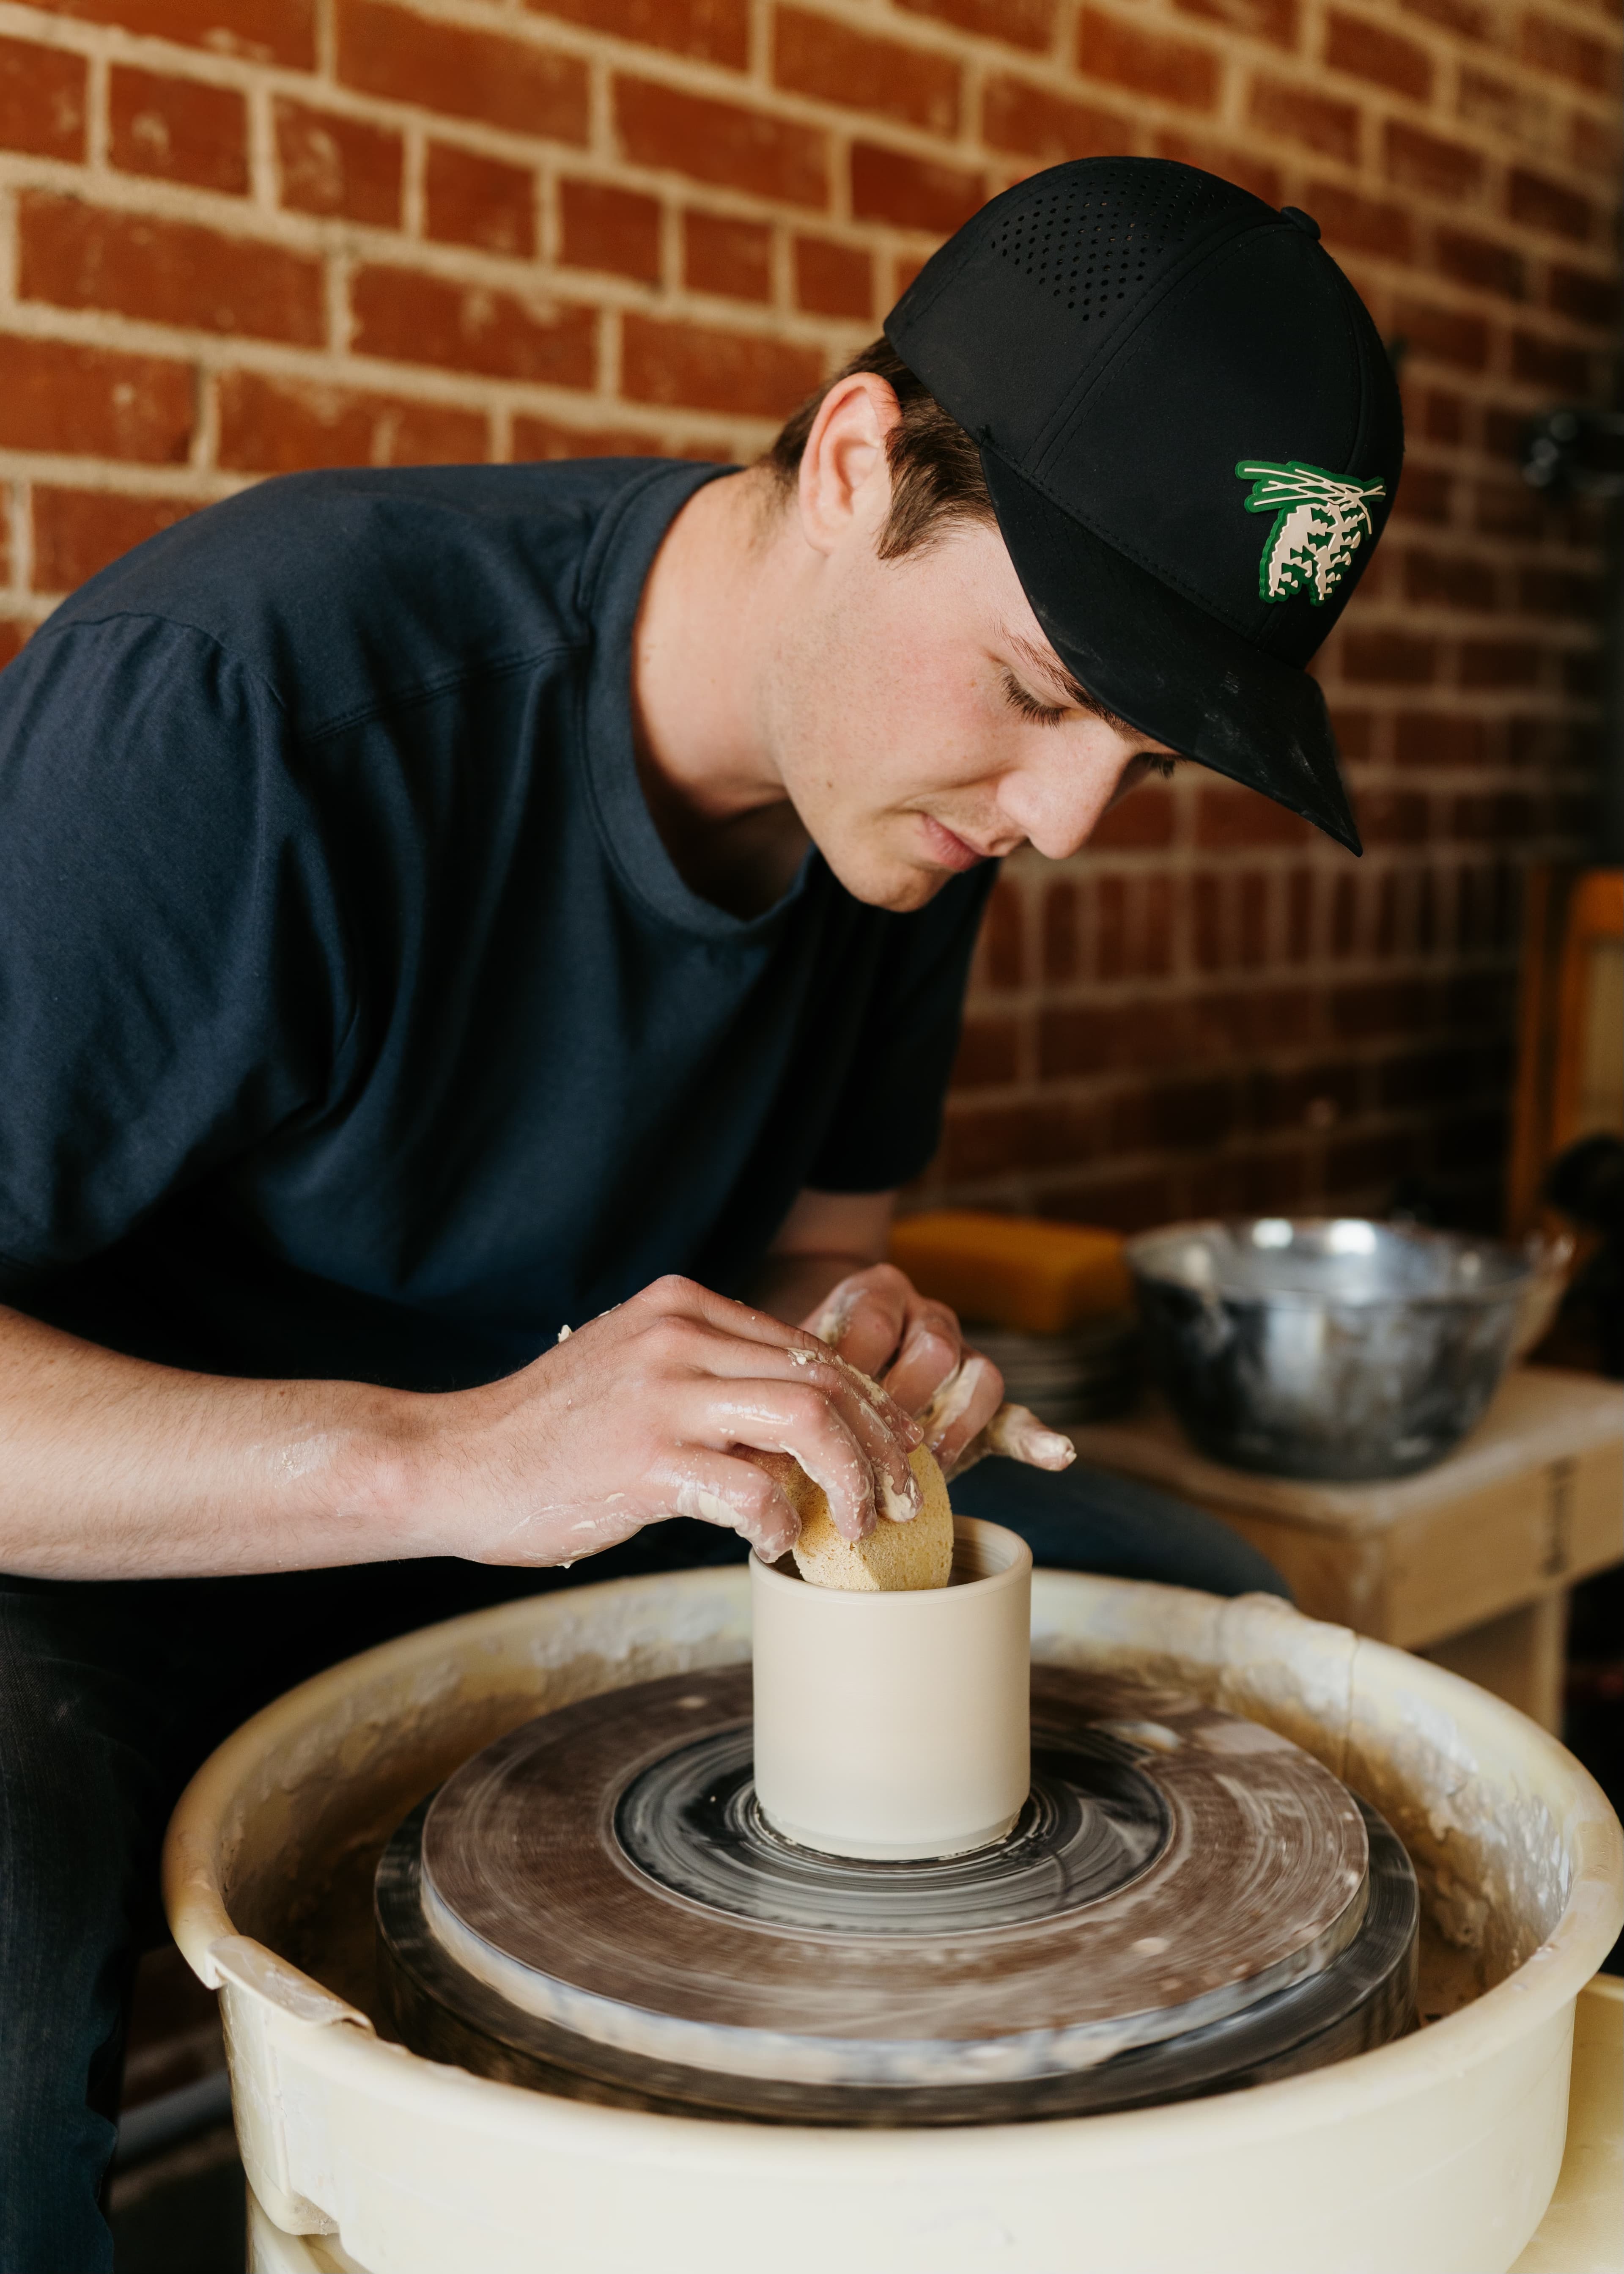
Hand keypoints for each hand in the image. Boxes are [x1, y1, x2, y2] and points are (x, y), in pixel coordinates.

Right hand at [417, 1276, 922, 1569]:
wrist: (453, 1462)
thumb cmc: (548, 1435)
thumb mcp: (636, 1374)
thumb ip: (710, 1381)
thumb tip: (800, 1431)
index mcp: (681, 1305)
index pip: (809, 1347)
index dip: (868, 1405)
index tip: (894, 1452)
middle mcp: (677, 1334)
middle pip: (825, 1378)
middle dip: (881, 1444)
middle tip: (900, 1497)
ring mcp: (660, 1393)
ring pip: (807, 1418)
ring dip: (851, 1478)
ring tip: (857, 1523)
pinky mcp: (643, 1458)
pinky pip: (750, 1487)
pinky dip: (781, 1520)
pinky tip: (776, 1542)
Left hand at [799, 1264, 1072, 1480]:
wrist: (830, 1378)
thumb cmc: (802, 1378)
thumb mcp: (792, 1369)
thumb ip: (789, 1394)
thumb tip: (770, 1457)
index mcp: (875, 1295)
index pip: (875, 1320)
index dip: (855, 1365)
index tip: (832, 1407)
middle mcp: (924, 1315)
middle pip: (935, 1344)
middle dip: (906, 1396)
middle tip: (876, 1439)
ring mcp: (960, 1357)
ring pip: (979, 1372)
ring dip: (953, 1423)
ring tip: (928, 1462)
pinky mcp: (981, 1405)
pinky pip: (1015, 1414)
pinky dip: (1036, 1437)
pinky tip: (1056, 1455)